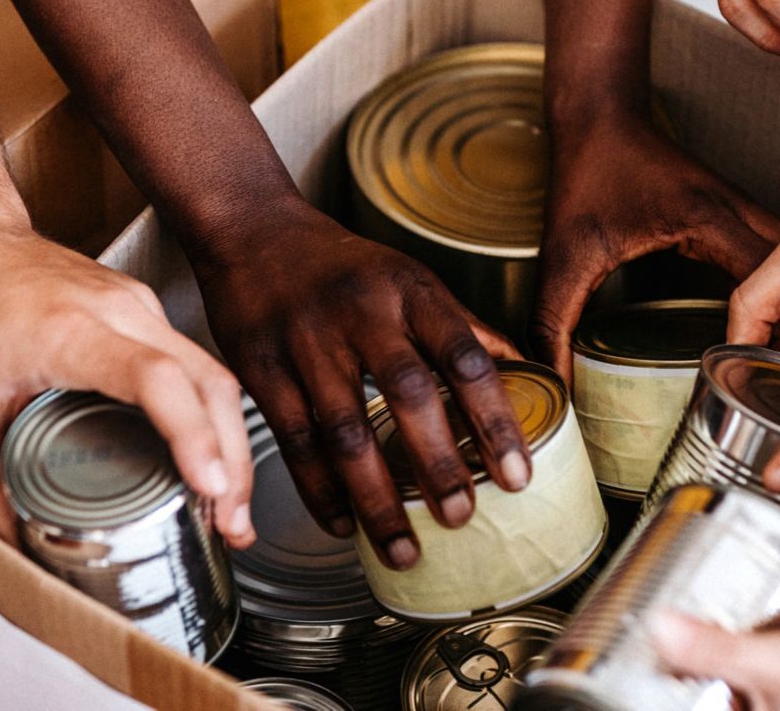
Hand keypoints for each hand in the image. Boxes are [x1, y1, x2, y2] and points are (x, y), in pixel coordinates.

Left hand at [0, 224, 254, 546]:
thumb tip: (13, 551)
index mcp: (71, 332)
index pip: (156, 379)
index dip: (192, 435)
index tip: (211, 488)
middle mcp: (121, 311)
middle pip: (208, 384)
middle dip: (232, 462)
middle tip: (229, 527)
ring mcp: (141, 306)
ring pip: (215, 375)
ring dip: (230, 445)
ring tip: (226, 511)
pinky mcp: (146, 312)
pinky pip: (198, 365)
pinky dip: (212, 418)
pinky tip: (204, 462)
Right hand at [188, 203, 526, 569]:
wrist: (251, 230)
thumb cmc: (341, 265)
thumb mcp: (409, 279)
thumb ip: (462, 329)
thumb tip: (528, 374)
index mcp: (410, 292)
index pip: (464, 358)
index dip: (494, 420)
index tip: (516, 475)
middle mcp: (361, 314)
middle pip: (407, 394)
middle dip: (436, 464)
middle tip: (461, 518)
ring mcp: (307, 341)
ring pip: (346, 430)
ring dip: (377, 497)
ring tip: (405, 549)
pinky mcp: (260, 368)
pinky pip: (295, 441)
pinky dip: (320, 491)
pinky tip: (344, 526)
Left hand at [534, 109, 779, 378]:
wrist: (600, 116)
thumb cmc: (587, 172)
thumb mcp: (565, 256)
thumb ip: (553, 322)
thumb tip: (551, 380)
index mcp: (706, 218)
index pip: (770, 280)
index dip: (775, 332)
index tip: (762, 378)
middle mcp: (738, 210)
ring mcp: (744, 208)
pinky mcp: (738, 213)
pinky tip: (774, 329)